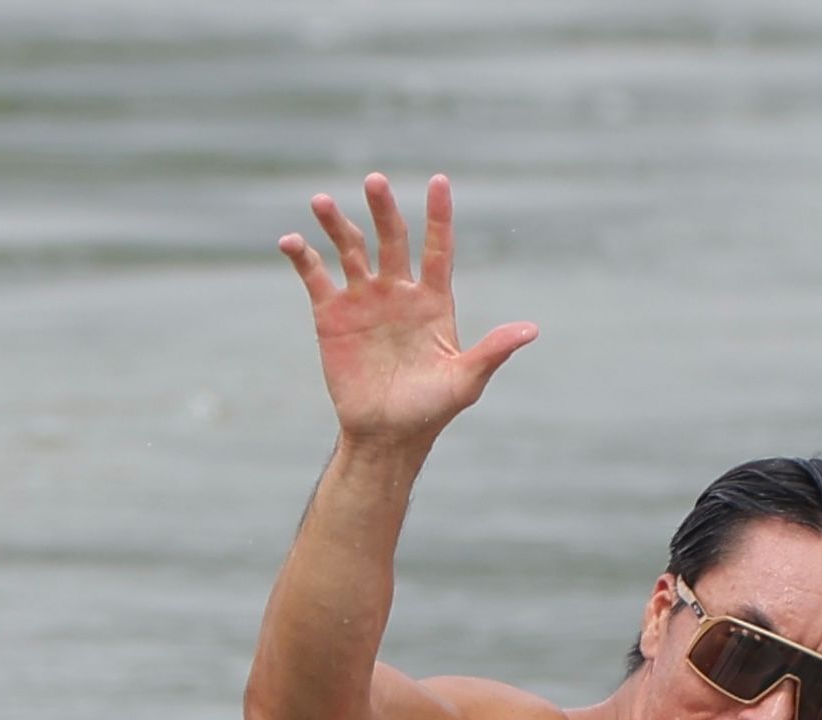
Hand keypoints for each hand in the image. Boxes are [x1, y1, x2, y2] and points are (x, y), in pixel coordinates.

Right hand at [279, 173, 536, 448]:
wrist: (385, 436)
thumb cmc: (431, 410)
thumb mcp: (465, 382)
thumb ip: (493, 351)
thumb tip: (531, 331)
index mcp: (433, 301)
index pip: (438, 248)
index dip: (439, 215)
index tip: (439, 182)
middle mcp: (398, 292)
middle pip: (391, 238)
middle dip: (383, 209)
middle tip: (375, 180)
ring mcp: (363, 300)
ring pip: (350, 250)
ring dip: (336, 224)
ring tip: (321, 201)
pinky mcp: (331, 316)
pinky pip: (316, 278)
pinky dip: (302, 258)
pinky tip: (290, 241)